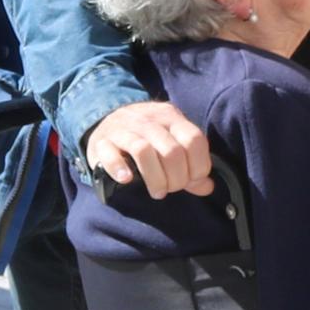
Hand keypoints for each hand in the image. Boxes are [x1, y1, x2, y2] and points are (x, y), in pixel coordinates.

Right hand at [85, 100, 212, 197]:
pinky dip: (119, 169)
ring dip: (155, 178)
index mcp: (171, 117)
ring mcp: (123, 128)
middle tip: (170, 189)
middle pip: (172, 151)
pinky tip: (126, 180)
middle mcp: (148, 120)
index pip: (194, 140)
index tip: (191, 180)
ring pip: (143, 150)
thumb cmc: (146, 137)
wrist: (107, 120)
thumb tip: (207, 186)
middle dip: (176, 178)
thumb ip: (190, 165)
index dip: (198, 166)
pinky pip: (111, 153)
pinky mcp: (102, 141)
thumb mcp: (171, 142)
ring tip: (157, 191)